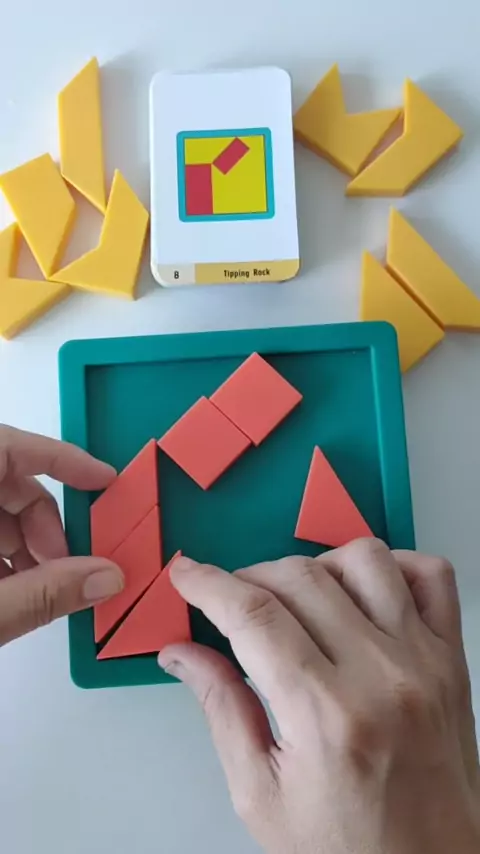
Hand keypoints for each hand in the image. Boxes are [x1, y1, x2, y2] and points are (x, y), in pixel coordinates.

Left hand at [0, 425, 123, 646]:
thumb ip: (44, 594)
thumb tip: (106, 579)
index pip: (10, 447)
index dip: (62, 460)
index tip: (103, 481)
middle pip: (7, 483)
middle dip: (44, 526)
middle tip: (63, 569)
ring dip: (23, 548)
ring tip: (32, 594)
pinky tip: (9, 596)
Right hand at [159, 540, 479, 853]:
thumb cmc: (348, 848)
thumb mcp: (260, 796)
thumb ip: (221, 710)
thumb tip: (182, 653)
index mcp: (325, 716)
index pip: (254, 616)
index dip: (209, 583)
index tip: (187, 574)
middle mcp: (380, 676)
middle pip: (301, 578)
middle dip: (249, 576)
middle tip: (232, 602)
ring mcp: (423, 660)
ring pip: (364, 559)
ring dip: (317, 564)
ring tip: (298, 599)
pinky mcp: (450, 657)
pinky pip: (431, 574)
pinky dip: (392, 564)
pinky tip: (362, 591)